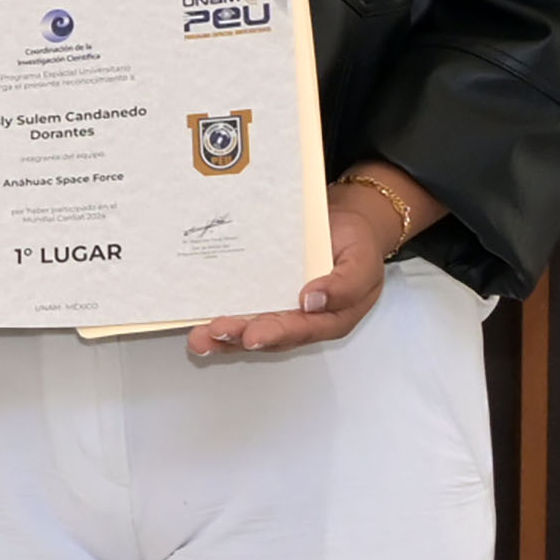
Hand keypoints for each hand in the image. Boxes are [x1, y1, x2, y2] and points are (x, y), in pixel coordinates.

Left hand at [189, 180, 395, 356]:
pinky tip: (196, 320)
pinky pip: (239, 306)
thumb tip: (313, 300)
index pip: (302, 330)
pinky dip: (217, 315)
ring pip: (248, 327)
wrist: (344, 221)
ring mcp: (278, 307)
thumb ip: (346, 284)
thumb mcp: (362, 261)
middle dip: (239, 336)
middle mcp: (300, 318)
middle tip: (215, 332)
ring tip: (199, 337)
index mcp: (330, 318)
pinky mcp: (260, 294)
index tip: (252, 336)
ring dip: (222, 335)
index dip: (276, 334)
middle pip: (268, 334)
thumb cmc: (355, 244)